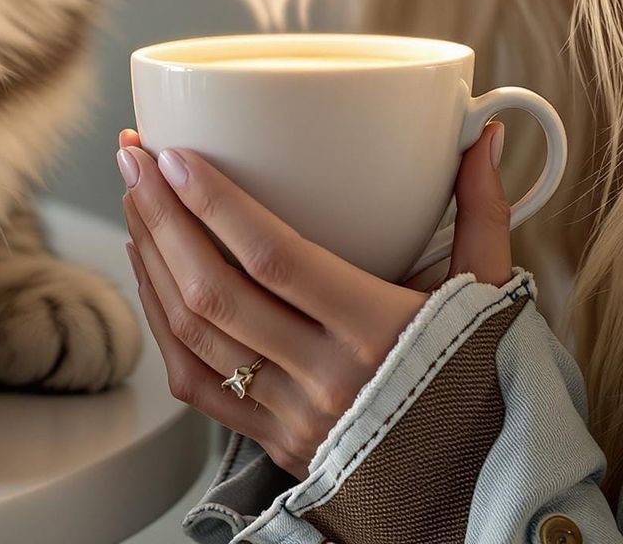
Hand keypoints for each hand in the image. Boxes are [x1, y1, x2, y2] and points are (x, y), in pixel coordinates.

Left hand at [116, 120, 510, 480]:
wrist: (480, 486)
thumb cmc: (483, 379)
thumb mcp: (489, 294)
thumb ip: (482, 210)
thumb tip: (483, 135)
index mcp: (378, 330)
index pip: (273, 257)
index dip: (214, 203)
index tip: (176, 155)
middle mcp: (326, 377)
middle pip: (215, 290)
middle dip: (162, 216)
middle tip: (135, 159)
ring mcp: (293, 416)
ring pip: (194, 334)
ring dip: (152, 260)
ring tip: (133, 201)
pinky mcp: (273, 442)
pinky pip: (195, 381)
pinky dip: (161, 322)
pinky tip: (150, 272)